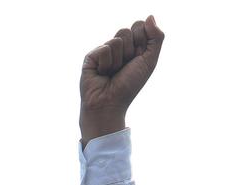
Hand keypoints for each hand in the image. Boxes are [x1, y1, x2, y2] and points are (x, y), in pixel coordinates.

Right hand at [80, 16, 163, 143]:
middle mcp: (118, 48)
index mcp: (133, 47)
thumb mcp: (149, 61)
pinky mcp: (91, 56)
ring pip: (116, 40)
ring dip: (119, 60)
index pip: (139, 26)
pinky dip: (107, 64)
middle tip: (124, 67)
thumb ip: (155, 38)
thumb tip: (150, 16)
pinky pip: (104, 49)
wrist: (109, 104)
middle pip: (127, 30)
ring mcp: (104, 51)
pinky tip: (102, 74)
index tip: (138, 58)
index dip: (142, 41)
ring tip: (112, 73)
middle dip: (130, 50)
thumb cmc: (129, 86)